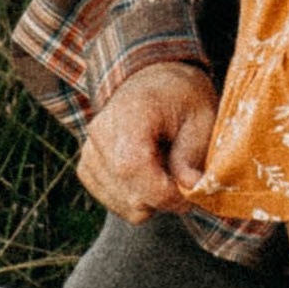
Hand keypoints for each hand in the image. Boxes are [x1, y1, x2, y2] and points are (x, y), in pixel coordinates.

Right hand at [78, 62, 217, 223]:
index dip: (163, 192)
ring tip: (166, 171)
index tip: (189, 195)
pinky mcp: (86, 168)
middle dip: (164, 198)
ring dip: (152, 200)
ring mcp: (89, 152)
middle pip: (128, 192)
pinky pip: (114, 203)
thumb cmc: (182, 99)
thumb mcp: (201, 117)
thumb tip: (190, 187)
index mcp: (129, 113)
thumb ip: (193, 153)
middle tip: (184, 180)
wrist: (152, 83)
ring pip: (123, 204)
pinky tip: (149, 176)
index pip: (132, 166)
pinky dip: (137, 199)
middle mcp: (100, 133)